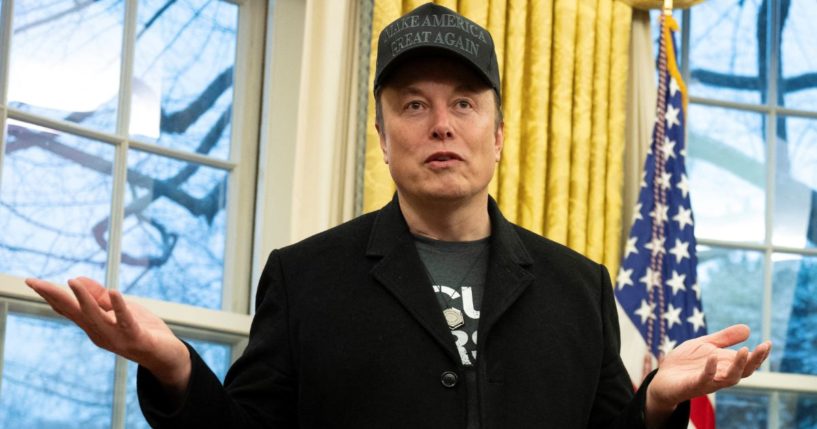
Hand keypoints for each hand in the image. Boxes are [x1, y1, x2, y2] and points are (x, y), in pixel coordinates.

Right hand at [25, 276, 190, 392]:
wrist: (166, 355)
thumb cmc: (140, 329)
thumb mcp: (117, 308)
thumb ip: (98, 296)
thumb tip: (75, 279)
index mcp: (93, 325)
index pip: (68, 308)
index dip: (50, 295)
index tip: (31, 282)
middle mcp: (99, 332)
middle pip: (74, 311)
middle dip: (54, 296)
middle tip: (33, 282)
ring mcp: (116, 336)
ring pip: (96, 316)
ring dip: (84, 299)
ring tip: (72, 282)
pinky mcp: (135, 336)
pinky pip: (126, 320)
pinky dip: (119, 307)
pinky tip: (114, 293)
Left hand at [645, 324, 770, 425]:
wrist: (663, 378)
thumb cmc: (686, 363)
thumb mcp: (705, 345)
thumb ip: (724, 338)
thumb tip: (748, 329)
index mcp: (725, 365)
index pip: (748, 363)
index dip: (759, 355)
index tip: (769, 343)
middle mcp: (720, 375)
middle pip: (744, 372)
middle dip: (755, 360)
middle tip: (763, 347)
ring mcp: (707, 382)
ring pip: (729, 379)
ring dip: (738, 366)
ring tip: (744, 350)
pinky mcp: (692, 385)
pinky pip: (703, 380)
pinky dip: (709, 370)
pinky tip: (712, 358)